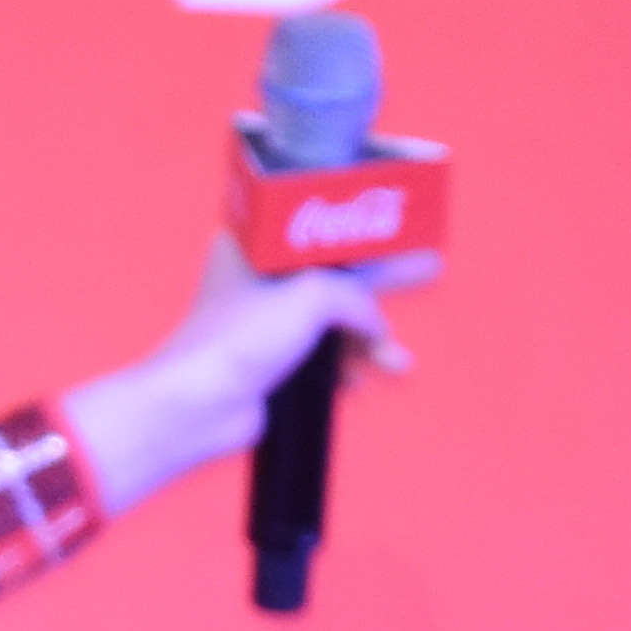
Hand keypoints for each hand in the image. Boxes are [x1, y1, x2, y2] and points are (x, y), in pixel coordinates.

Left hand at [61, 230, 436, 516]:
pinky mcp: (270, 363)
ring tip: (396, 363)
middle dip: (382, 284)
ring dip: (368, 342)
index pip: (322, 225)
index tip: (402, 226)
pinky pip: (322, 358)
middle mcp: (260, 278)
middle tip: (428, 269)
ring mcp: (265, 322)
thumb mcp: (312, 297)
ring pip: (332, 322)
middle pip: (335, 274)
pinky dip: (345, 368)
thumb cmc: (240, 338)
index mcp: (258, 243)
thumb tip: (376, 326)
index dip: (365, 229)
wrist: (202, 404)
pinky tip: (363, 380)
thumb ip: (356, 299)